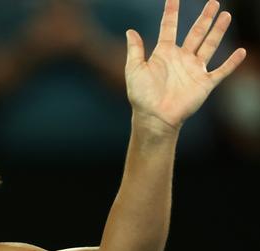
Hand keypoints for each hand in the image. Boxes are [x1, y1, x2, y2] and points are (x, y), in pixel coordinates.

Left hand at [125, 0, 245, 131]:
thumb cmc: (141, 95)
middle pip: (196, 33)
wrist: (154, 117)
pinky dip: (232, 62)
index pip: (169, 27)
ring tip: (225, 15)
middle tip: (214, 2)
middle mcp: (181, 58)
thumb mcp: (134, 69)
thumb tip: (130, 31)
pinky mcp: (204, 83)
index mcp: (164, 53)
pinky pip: (221, 71)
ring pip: (210, 45)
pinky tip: (242, 51)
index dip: (171, 12)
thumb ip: (135, 50)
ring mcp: (194, 70)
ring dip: (218, 31)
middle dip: (205, 18)